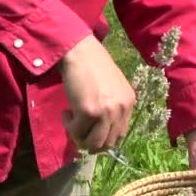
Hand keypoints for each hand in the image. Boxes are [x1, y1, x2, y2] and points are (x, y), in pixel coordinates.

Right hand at [60, 35, 135, 152]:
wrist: (79, 51)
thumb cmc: (92, 65)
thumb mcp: (112, 87)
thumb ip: (111, 107)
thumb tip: (98, 129)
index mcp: (129, 103)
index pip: (120, 135)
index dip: (103, 137)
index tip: (91, 130)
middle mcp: (120, 109)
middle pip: (108, 143)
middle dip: (91, 141)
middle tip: (79, 129)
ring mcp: (105, 112)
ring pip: (93, 143)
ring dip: (80, 136)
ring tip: (72, 120)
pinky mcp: (88, 112)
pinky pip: (76, 131)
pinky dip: (68, 125)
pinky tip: (66, 111)